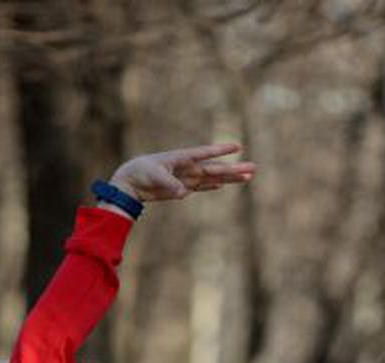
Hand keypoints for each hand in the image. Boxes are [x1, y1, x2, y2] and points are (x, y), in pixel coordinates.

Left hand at [108, 142, 254, 202]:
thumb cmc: (141, 172)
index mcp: (183, 158)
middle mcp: (189, 167)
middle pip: (216, 169)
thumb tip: (183, 194)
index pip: (206, 153)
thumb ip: (170, 184)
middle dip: (234, 169)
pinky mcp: (182, 188)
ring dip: (229, 178)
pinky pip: (201, 187)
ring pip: (213, 178)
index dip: (221, 151)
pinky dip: (211, 186)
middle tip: (253, 168)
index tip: (237, 147)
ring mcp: (187, 178)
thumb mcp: (154, 177)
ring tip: (247, 177)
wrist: (131, 181)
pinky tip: (223, 184)